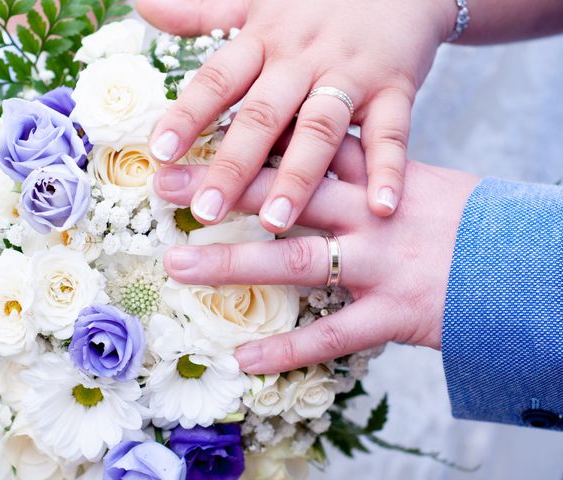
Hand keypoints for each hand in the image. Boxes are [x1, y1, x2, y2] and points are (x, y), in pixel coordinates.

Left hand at [137, 0, 455, 229]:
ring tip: (275, 222)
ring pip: (320, 129)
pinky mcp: (394, 89)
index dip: (188, 115)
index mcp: (264, 40)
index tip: (159, 155)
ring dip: (298, 176)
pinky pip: (391, 132)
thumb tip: (141, 5)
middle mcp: (302, 59)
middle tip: (207, 210)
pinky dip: (388, 169)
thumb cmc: (316, 0)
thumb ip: (203, 12)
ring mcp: (349, 75)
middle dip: (234, 164)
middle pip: (263, 114)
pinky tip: (383, 207)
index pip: (218, 80)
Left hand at [152, 138, 479, 373]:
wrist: (522, 263)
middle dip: (223, 187)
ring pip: (295, 261)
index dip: (250, 140)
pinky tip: (244, 358)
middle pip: (285, 193)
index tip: (200, 133)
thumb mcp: (413, 179)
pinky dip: (287, 349)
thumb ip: (366, 168)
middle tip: (166, 186)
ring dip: (232, 264)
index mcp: (377, 177)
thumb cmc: (460, 221)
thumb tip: (318, 149)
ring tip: (179, 264)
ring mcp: (379, 264)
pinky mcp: (392, 315)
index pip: (305, 148)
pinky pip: (331, 334)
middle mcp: (370, 215)